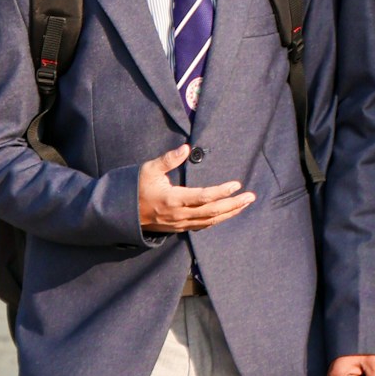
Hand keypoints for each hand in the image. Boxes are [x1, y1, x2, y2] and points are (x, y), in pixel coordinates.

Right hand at [137, 145, 253, 232]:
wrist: (123, 212)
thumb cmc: (136, 187)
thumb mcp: (149, 169)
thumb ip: (168, 159)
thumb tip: (186, 148)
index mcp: (173, 199)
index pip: (203, 197)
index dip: (221, 191)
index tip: (237, 185)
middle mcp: (179, 215)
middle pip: (212, 212)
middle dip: (233, 204)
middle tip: (251, 197)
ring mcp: (179, 223)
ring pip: (210, 221)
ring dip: (229, 213)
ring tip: (245, 204)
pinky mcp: (179, 227)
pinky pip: (202, 226)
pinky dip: (217, 220)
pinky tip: (227, 214)